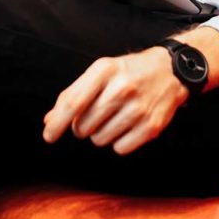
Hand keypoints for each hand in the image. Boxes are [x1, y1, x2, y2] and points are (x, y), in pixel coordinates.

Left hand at [42, 46, 187, 155]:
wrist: (169, 70)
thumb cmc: (127, 72)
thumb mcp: (100, 73)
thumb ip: (73, 94)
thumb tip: (49, 121)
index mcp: (104, 70)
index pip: (73, 102)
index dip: (57, 123)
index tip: (48, 136)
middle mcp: (121, 88)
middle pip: (83, 126)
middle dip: (82, 127)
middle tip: (95, 115)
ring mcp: (138, 108)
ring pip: (100, 140)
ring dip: (100, 134)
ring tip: (113, 117)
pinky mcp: (152, 126)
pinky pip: (120, 149)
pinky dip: (119, 142)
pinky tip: (127, 126)